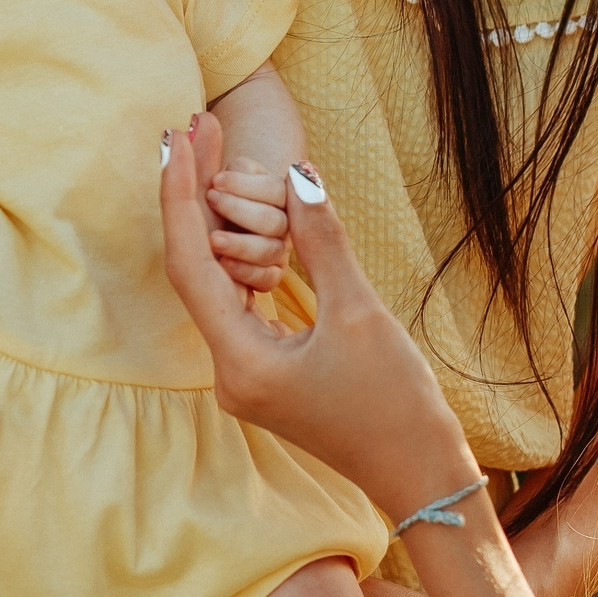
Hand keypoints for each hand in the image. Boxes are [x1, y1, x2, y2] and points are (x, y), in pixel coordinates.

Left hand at [161, 116, 477, 519]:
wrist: (418, 473)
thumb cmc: (395, 402)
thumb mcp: (359, 312)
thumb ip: (322, 240)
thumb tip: (296, 171)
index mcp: (239, 361)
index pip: (190, 260)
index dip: (180, 192)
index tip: (179, 136)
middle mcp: (227, 370)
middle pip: (194, 265)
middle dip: (193, 193)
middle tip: (197, 124)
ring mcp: (242, 373)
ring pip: (214, 281)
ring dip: (215, 219)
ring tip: (214, 150)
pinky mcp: (262, 371)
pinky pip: (237, 300)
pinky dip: (239, 254)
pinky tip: (244, 212)